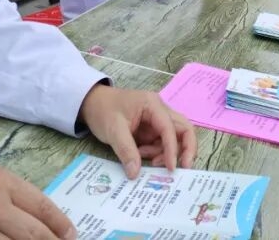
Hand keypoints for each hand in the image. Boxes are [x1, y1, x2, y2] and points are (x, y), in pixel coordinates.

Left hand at [80, 85, 196, 178]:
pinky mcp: (152, 131)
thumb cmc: (103, 110)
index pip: (170, 127)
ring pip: (174, 139)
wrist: (92, 104)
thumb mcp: (113, 130)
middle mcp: (160, 111)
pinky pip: (161, 144)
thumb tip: (135, 173)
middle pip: (183, 129)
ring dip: (165, 153)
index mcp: (153, 105)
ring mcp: (157, 121)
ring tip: (146, 159)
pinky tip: (141, 155)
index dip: (173, 148)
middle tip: (184, 168)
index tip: (171, 168)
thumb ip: (126, 151)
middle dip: (186, 149)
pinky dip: (156, 153)